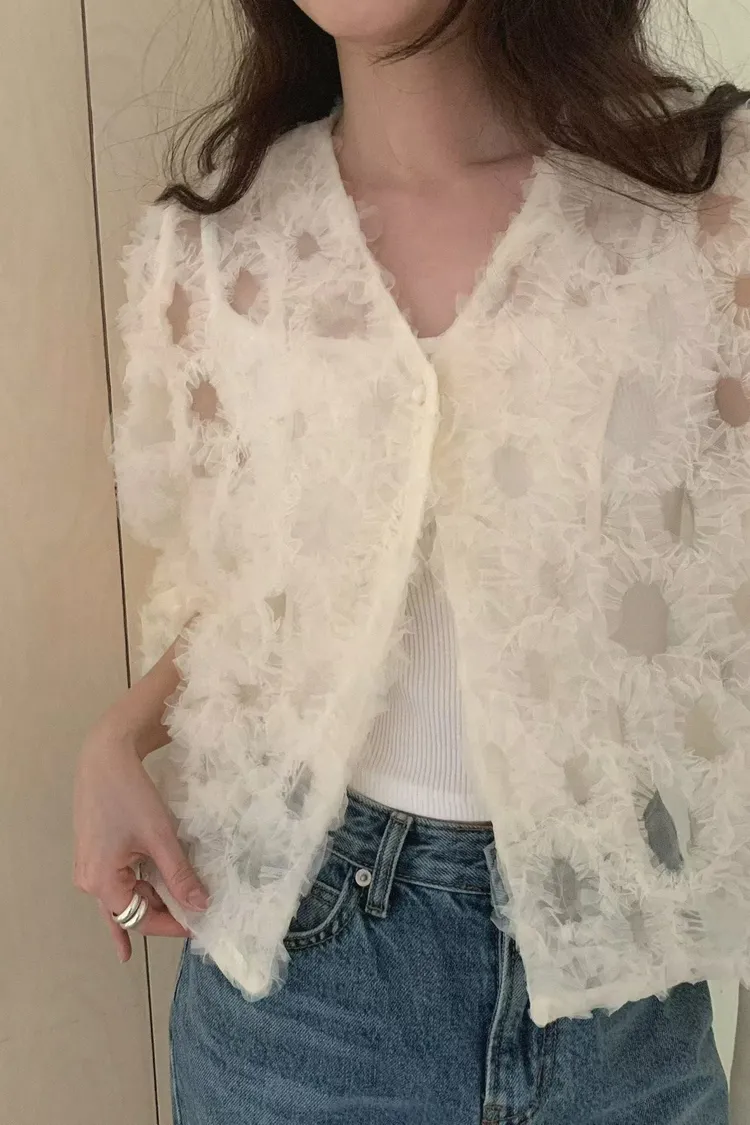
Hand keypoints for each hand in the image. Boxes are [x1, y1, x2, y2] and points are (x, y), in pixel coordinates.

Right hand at [73, 728, 208, 961]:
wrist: (105, 757)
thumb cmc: (130, 795)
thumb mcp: (159, 837)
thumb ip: (179, 875)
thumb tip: (200, 906)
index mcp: (101, 882)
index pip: (140, 919)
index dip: (170, 924)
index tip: (198, 926)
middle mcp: (89, 881)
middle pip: (130, 909)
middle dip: (161, 913)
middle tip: (194, 918)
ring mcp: (89, 867)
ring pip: (125, 894)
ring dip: (151, 899)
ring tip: (179, 910)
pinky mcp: (94, 852)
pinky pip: (118, 880)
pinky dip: (135, 890)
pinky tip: (136, 917)